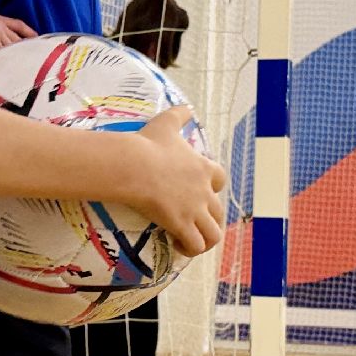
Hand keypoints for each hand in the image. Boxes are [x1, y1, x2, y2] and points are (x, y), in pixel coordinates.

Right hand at [133, 106, 226, 257]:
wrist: (134, 165)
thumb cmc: (148, 144)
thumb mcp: (166, 123)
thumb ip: (179, 115)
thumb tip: (187, 107)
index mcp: (203, 167)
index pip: (221, 180)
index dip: (213, 187)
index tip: (201, 190)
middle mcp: (204, 190)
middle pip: (220, 211)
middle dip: (210, 219)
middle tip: (194, 222)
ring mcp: (194, 209)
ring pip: (213, 233)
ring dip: (205, 239)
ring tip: (191, 241)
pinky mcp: (181, 224)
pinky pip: (195, 244)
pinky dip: (191, 248)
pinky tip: (178, 246)